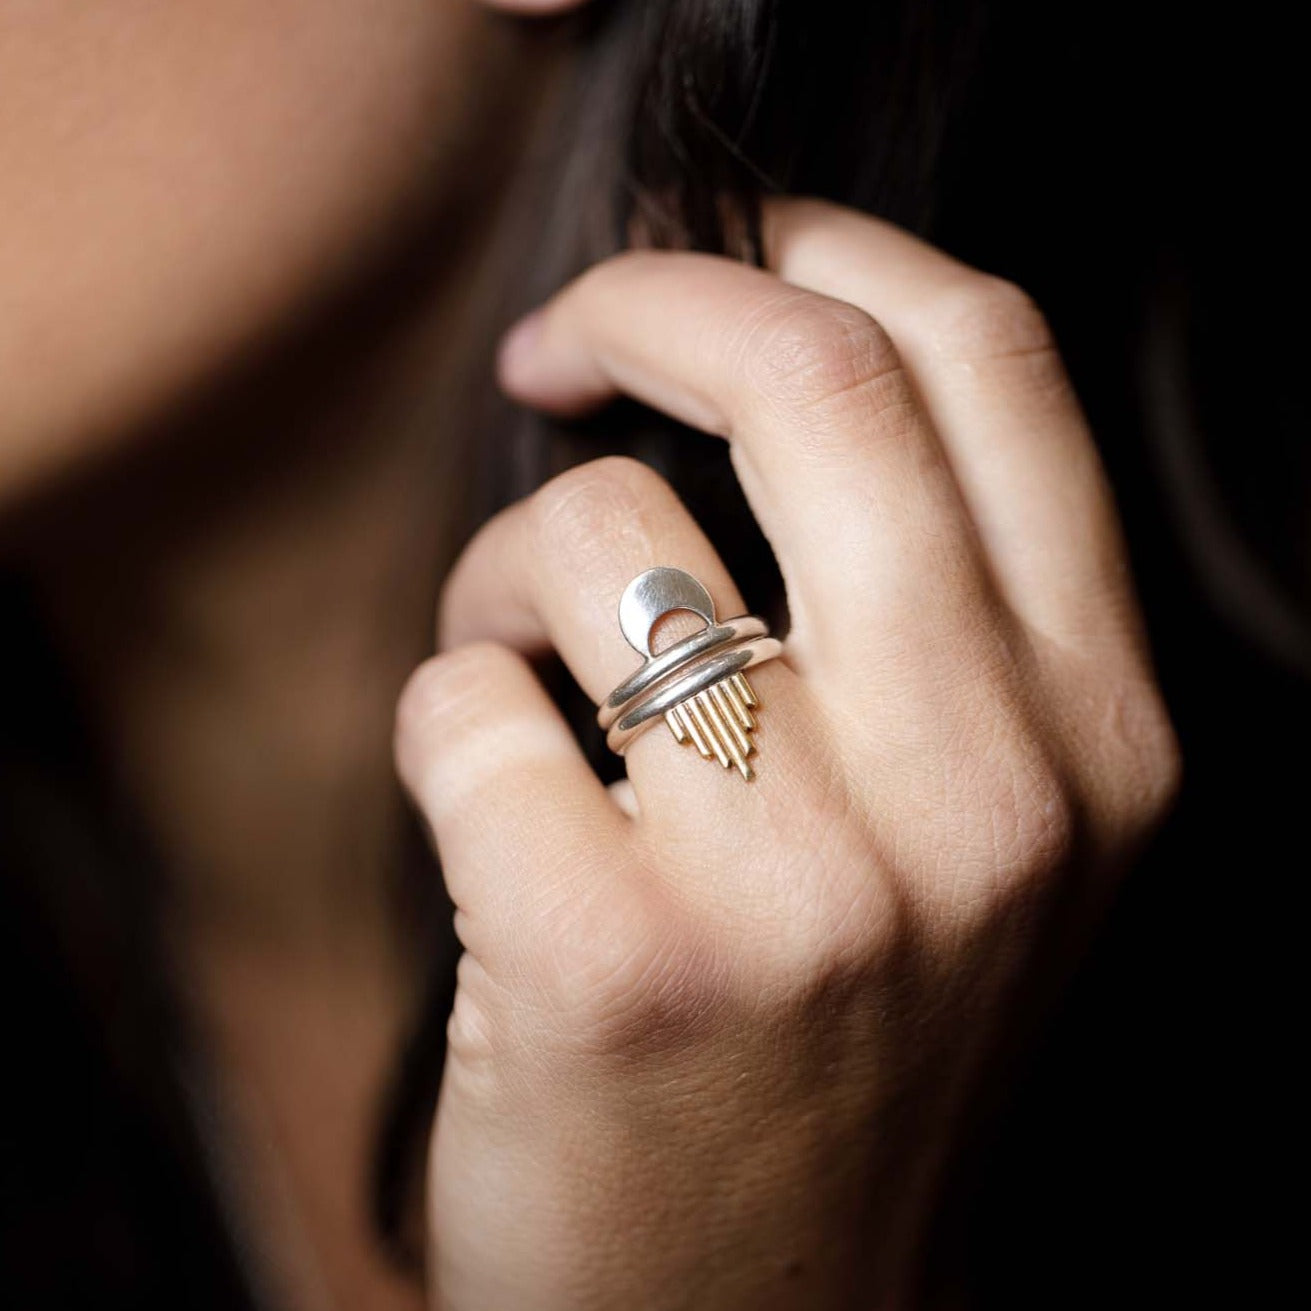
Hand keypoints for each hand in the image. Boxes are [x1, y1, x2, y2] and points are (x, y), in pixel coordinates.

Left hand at [395, 199, 1179, 1309]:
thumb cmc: (837, 1044)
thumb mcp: (966, 828)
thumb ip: (922, 616)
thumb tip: (753, 377)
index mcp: (1090, 733)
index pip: (989, 366)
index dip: (827, 250)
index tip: (718, 252)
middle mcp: (986, 791)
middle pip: (811, 378)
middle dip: (644, 302)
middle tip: (557, 346)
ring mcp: (808, 883)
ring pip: (591, 540)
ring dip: (509, 573)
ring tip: (522, 669)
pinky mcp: (617, 961)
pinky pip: (463, 702)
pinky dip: (446, 716)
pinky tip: (490, 810)